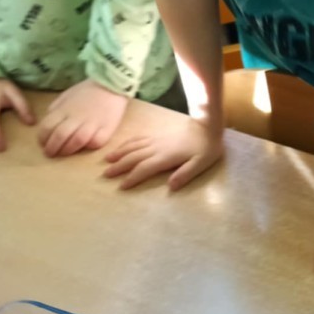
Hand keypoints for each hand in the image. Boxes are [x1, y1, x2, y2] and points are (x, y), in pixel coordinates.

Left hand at [38, 80, 128, 158]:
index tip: (42, 143)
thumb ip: (56, 109)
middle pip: (60, 136)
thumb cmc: (86, 92)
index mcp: (65, 109)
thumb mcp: (66, 96)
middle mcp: (77, 117)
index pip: (47, 126)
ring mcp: (92, 124)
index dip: (42, 138)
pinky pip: (95, 143)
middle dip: (52, 148)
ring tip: (64, 153)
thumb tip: (48, 124)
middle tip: (50, 153)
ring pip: (76, 142)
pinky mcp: (106, 130)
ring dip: (67, 150)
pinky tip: (85, 146)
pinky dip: (88, 147)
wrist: (110, 86)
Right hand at [103, 119, 223, 190]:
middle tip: (106, 174)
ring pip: (133, 146)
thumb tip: (171, 187)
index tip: (121, 186)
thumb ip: (185, 174)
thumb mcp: (200, 164)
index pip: (145, 168)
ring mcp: (155, 140)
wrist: (207, 126)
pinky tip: (121, 147)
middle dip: (119, 166)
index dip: (132, 177)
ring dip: (119, 153)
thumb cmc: (206, 148)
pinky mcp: (157, 135)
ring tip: (107, 160)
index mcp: (166, 157)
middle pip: (134, 157)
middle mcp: (156, 148)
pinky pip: (138, 138)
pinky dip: (127, 143)